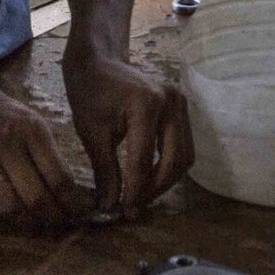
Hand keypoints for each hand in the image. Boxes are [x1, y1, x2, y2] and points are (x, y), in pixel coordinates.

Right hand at [0, 85, 91, 228]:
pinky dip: (4, 222)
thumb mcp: (35, 126)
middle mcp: (7, 144)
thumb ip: (51, 157)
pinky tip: (15, 222)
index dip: (73, 202)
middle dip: (54, 217)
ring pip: (10, 207)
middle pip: (35, 196)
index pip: (58, 177)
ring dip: (28, 224)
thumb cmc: (8, 118)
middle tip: (62, 224)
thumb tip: (72, 195)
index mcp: (32, 131)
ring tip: (39, 226)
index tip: (82, 212)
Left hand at [63, 53, 192, 218]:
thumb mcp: (91, 134)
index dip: (135, 190)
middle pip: (173, 160)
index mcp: (145, 105)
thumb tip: (110, 207)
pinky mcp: (182, 108)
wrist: (98, 62)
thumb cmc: (90, 93)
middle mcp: (170, 102)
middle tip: (134, 207)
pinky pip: (183, 145)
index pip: (143, 160)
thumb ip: (105, 171)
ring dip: (165, 180)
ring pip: (184, 156)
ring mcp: (180, 103)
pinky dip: (169, 165)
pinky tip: (149, 177)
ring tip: (141, 195)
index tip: (125, 212)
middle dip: (155, 188)